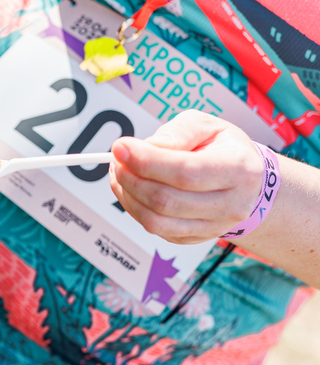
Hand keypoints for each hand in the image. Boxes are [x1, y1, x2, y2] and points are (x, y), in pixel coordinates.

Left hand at [108, 110, 262, 244]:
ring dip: (127, 195)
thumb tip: (146, 148)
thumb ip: (176, 133)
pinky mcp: (195, 238)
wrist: (247, 182)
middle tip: (117, 158)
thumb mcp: (206, 125)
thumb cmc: (222, 148)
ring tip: (120, 172)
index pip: (185, 172)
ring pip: (156, 221)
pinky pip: (155, 229)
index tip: (120, 147)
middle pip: (166, 200)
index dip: (146, 161)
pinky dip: (133, 208)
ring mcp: (213, 226)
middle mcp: (231, 204)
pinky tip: (130, 188)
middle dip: (131, 178)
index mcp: (238, 169)